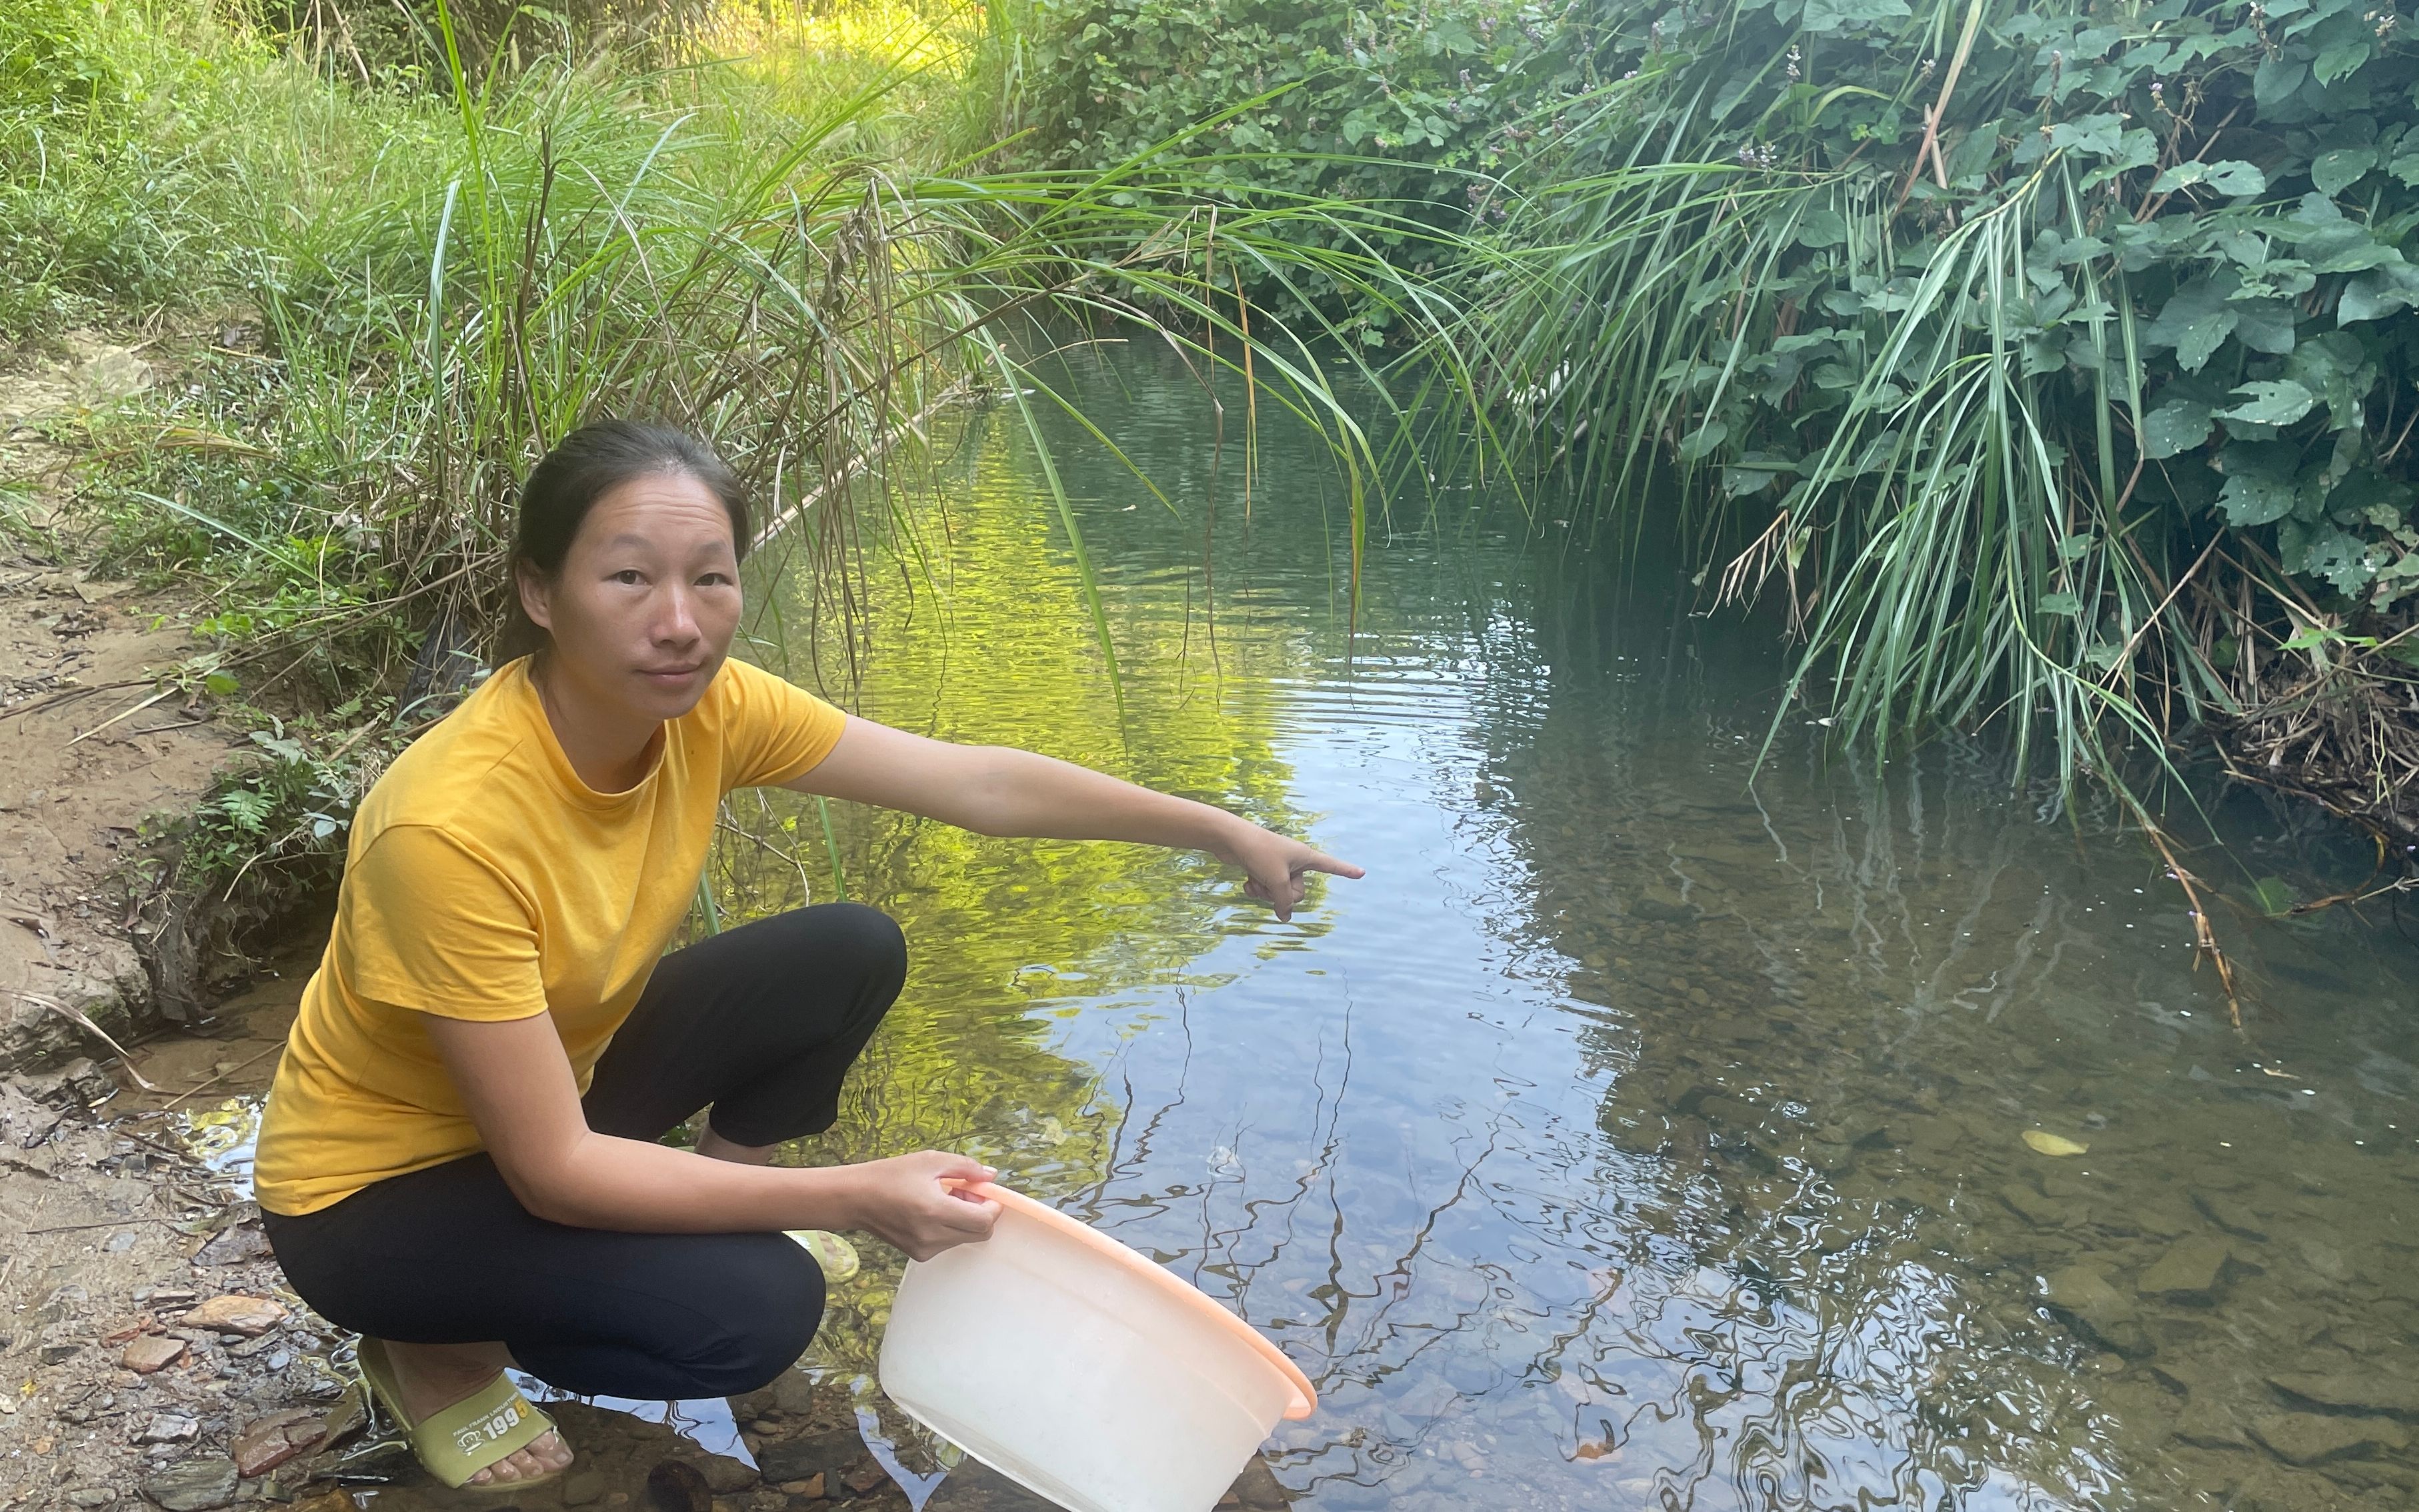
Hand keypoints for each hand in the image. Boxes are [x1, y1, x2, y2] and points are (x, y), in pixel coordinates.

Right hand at [838, 1151, 1000, 1260]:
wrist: (856, 1198)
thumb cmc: (890, 1176)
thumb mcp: (930, 1161)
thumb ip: (965, 1167)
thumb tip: (990, 1176)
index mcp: (936, 1211)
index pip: (984, 1221)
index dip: (992, 1206)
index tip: (985, 1191)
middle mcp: (933, 1236)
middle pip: (980, 1234)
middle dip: (981, 1213)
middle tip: (965, 1193)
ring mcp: (925, 1249)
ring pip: (965, 1238)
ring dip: (965, 1220)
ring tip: (944, 1199)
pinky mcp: (919, 1254)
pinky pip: (948, 1242)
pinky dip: (950, 1228)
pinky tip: (932, 1212)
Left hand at [1212, 820, 1364, 921]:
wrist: (1230, 838)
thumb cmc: (1259, 853)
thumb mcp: (1276, 881)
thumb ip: (1284, 902)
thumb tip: (1285, 916)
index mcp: (1305, 857)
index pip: (1331, 866)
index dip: (1346, 871)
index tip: (1362, 873)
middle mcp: (1294, 861)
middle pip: (1298, 892)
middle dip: (1282, 894)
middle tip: (1270, 882)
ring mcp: (1278, 865)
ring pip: (1278, 893)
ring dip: (1265, 892)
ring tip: (1255, 879)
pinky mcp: (1262, 869)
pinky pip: (1265, 889)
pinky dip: (1255, 888)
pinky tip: (1246, 882)